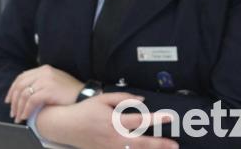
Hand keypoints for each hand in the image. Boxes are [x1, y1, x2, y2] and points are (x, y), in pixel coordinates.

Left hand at [5, 65, 82, 122]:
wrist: (85, 95)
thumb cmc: (71, 92)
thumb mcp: (54, 82)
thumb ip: (41, 83)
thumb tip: (26, 93)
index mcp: (43, 69)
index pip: (22, 77)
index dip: (13, 89)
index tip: (9, 100)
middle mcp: (43, 72)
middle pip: (20, 85)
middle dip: (14, 100)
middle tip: (12, 111)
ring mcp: (46, 80)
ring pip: (24, 94)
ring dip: (19, 107)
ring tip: (18, 117)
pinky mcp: (48, 90)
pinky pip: (31, 100)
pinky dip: (26, 109)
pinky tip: (26, 116)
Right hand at [36, 93, 178, 148]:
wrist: (66, 126)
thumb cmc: (84, 110)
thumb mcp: (102, 99)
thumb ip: (122, 98)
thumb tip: (141, 100)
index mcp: (113, 121)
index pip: (139, 120)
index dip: (156, 119)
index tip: (169, 117)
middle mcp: (113, 137)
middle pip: (141, 142)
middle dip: (159, 144)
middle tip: (174, 144)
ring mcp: (110, 147)